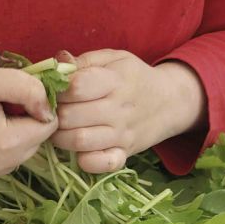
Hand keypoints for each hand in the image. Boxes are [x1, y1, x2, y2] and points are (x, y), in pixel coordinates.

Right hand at [0, 67, 57, 179]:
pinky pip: (7, 154)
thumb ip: (28, 88)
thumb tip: (49, 105)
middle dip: (27, 116)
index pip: (49, 124)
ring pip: (24, 147)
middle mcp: (4, 167)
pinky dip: (2, 138)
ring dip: (15, 127)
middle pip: (38, 138)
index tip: (13, 91)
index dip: (37, 102)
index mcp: (8, 146)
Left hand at [52, 49, 206, 173]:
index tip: (56, 91)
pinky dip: (85, 161)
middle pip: (71, 116)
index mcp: (115, 80)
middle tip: (55, 112)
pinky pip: (100, 164)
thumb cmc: (132, 78)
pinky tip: (80, 150)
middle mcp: (119, 108)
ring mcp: (122, 134)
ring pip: (78, 141)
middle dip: (54, 114)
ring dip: (61, 137)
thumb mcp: (113, 59)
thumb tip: (57, 65)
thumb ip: (83, 62)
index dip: (58, 89)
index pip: (76, 87)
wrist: (170, 101)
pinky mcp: (124, 154)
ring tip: (62, 129)